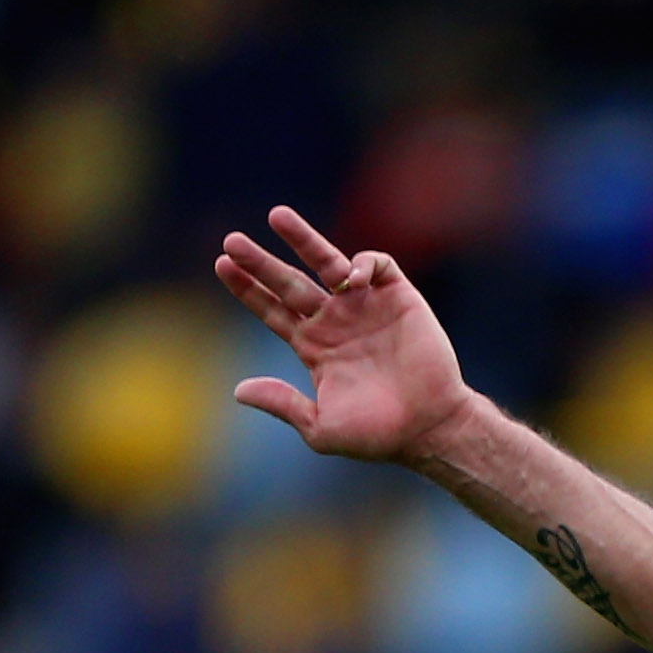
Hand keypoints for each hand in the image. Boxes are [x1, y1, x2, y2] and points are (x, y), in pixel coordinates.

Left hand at [214, 205, 480, 468]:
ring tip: (276, 216)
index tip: (221, 265)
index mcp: (314, 348)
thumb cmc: (378, 435)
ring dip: (302, 239)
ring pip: (327, 262)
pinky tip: (351, 278)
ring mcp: (365, 307)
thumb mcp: (321, 428)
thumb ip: (283, 404)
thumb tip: (239, 391)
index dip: (248, 289)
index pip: (272, 310)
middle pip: (289, 282)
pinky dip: (362, 262)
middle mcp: (335, 322)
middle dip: (260, 261)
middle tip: (231, 240)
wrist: (430, 427)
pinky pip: (376, 264)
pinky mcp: (399, 298)